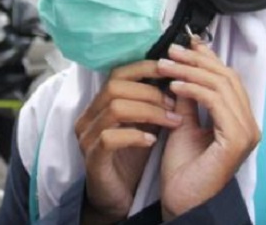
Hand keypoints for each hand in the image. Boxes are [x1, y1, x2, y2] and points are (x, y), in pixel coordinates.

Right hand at [74, 60, 181, 223]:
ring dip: (149, 111)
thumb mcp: (145, 124)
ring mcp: (87, 138)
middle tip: (175, 103)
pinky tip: (153, 141)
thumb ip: (153, 103)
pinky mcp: (92, 159)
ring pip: (115, 109)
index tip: (173, 71)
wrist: (117, 197)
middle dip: (150, 92)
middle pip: (115, 86)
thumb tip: (178, 77)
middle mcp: (88, 117)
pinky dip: (135, 135)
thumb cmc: (132, 157)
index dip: (145, 68)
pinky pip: (110, 138)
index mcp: (99, 104)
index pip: (118, 73)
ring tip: (172, 120)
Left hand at [158, 39, 260, 218]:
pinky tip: (173, 86)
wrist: (182, 201)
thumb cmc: (183, 169)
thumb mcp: (183, 122)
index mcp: (240, 120)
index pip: (228, 79)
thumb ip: (187, 98)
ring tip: (166, 65)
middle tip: (172, 50)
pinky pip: (215, 102)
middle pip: (227, 77)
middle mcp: (250, 124)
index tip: (185, 43)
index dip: (208, 58)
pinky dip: (193, 89)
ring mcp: (247, 132)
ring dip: (190, 71)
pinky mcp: (237, 139)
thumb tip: (181, 68)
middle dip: (197, 60)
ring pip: (221, 85)